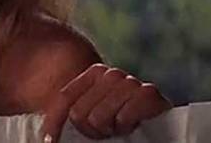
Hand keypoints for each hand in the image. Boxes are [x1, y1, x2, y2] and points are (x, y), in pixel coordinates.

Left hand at [41, 63, 172, 141]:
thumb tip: (48, 136)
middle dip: (89, 130)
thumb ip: (71, 113)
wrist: (163, 122)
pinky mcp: (149, 93)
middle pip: (79, 113)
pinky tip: (132, 125)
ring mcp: (130, 82)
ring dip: (109, 129)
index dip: (53, 122)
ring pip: (99, 118)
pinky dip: (126, 126)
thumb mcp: (93, 112)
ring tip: (119, 127)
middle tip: (105, 131)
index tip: (48, 141)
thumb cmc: (120, 118)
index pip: (64, 99)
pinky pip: (124, 117)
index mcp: (93, 73)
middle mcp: (110, 74)